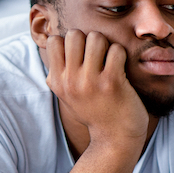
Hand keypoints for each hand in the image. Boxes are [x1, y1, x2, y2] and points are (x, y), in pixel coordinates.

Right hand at [44, 30, 146, 145]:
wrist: (115, 137)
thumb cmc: (93, 111)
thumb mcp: (66, 95)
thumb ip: (58, 73)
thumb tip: (53, 43)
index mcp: (57, 81)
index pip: (53, 41)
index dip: (68, 41)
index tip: (79, 53)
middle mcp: (70, 81)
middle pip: (74, 34)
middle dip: (87, 38)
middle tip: (97, 54)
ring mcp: (90, 82)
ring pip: (96, 38)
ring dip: (106, 44)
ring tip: (109, 58)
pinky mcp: (112, 82)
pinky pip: (116, 50)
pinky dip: (120, 54)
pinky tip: (120, 67)